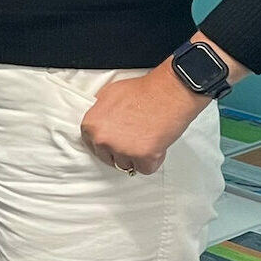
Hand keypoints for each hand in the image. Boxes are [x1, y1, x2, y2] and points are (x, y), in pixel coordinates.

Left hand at [79, 66, 209, 175]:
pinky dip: (153, 161)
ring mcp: (122, 150)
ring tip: (146, 138)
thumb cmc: (144, 91)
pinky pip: (145, 169)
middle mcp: (102, 140)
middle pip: (108, 157)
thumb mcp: (109, 94)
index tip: (116, 140)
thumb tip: (100, 122)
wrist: (169, 92)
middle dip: (121, 151)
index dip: (107, 143)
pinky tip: (156, 145)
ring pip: (126, 165)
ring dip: (136, 157)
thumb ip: (100, 112)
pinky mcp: (143, 157)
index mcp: (91, 125)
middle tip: (135, 137)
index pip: (92, 145)